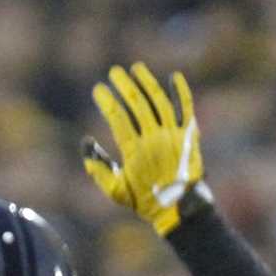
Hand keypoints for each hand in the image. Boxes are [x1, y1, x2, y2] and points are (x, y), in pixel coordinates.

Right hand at [82, 62, 208, 235]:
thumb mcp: (115, 190)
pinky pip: (185, 108)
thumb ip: (98, 168)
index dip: (106, 101)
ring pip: (159, 101)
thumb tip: (86, 144)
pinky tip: (173, 77)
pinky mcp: (189, 134)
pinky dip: (180, 91)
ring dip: (147, 82)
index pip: (118, 117)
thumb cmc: (143, 199)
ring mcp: (173, 134)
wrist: (179, 207)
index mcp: (134, 151)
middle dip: (124, 85)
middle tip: (114, 72)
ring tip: (137, 68)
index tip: (98, 90)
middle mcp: (154, 138)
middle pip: (138, 104)